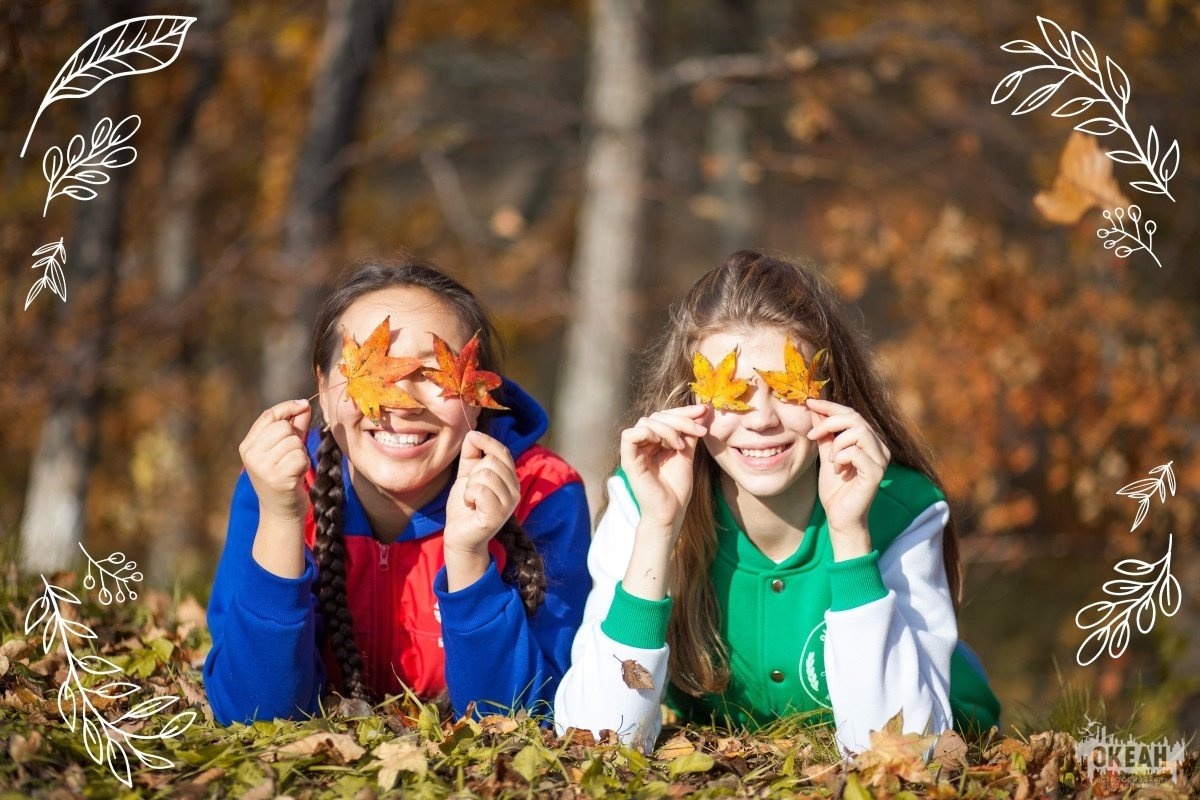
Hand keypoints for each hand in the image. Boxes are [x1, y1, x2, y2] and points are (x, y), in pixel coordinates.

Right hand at [240, 399, 312, 522]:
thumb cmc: (285, 477)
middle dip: (295, 438)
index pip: (268, 415)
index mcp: (248, 446)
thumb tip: (303, 404)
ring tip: (293, 468)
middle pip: (283, 427)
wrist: (282, 513)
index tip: (303, 404)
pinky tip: (297, 476)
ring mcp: (262, 467)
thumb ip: (294, 426)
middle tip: (292, 456)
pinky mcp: (277, 478)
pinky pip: (300, 457)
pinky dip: (304, 465)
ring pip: (294, 442)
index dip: (288, 407)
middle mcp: (251, 455)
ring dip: (301, 453)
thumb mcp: (286, 449)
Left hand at [444, 430, 519, 554]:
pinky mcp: (498, 515)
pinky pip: (480, 491)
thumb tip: (473, 433)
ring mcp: (509, 504)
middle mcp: (515, 490)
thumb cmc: (464, 506)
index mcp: (509, 479)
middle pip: (492, 462)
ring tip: (471, 500)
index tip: (473, 437)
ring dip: (469, 487)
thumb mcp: (466, 474)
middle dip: (473, 473)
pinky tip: (471, 507)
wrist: (459, 534)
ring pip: (485, 475)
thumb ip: (471, 454)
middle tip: (471, 491)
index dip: (487, 441)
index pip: (503, 452)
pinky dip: (468, 496)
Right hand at [619, 404, 709, 536]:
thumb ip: (690, 434)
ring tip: (681, 446)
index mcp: (655, 441)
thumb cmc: (677, 488)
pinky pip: (630, 435)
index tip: (703, 410)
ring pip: (645, 422)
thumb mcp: (687, 454)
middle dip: (680, 419)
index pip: (665, 416)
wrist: (671, 512)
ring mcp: (634, 451)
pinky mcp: (628, 460)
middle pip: (656, 416)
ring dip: (668, 428)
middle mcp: (643, 443)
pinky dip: (648, 433)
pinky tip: (664, 444)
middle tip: (699, 430)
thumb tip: (702, 411)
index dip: (683, 411)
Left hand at [806, 398, 889, 541]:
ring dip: (837, 443)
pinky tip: (838, 469)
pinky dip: (842, 457)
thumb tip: (815, 409)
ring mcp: (880, 460)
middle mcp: (879, 447)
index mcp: (869, 441)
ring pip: (858, 432)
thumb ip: (824, 434)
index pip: (851, 414)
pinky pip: (857, 452)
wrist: (839, 517)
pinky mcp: (876, 473)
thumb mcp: (826, 455)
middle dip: (829, 422)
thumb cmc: (835, 488)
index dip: (830, 405)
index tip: (809, 402)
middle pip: (855, 418)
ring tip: (831, 460)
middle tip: (812, 436)